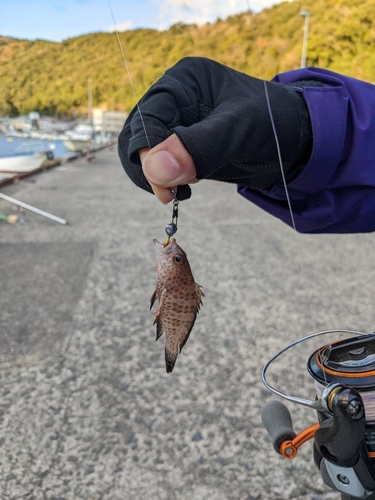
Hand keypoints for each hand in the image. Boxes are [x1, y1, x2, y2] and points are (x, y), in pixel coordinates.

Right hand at [118, 57, 311, 201]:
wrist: (296, 143)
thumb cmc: (274, 125)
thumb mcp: (239, 133)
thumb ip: (198, 148)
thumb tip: (154, 169)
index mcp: (185, 80)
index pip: (147, 117)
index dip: (148, 152)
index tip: (165, 184)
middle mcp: (176, 99)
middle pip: (139, 136)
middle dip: (150, 167)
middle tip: (171, 194)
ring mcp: (179, 124)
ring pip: (146, 154)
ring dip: (156, 177)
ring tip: (180, 191)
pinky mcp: (185, 146)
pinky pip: (161, 165)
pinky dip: (166, 181)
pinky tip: (186, 188)